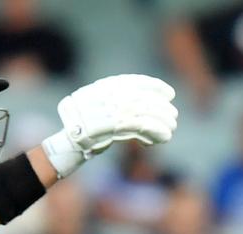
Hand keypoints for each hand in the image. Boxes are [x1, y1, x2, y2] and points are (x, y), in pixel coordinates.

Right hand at [41, 74, 177, 177]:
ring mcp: (104, 110)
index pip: (131, 82)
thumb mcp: (101, 108)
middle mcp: (102, 96)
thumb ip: (119, 102)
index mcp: (101, 88)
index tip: (169, 93)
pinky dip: (155, 131)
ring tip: (172, 127)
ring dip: (161, 120)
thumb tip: (152, 101)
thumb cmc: (87, 128)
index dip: (153, 86)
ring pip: (141, 112)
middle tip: (173, 114)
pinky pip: (138, 127)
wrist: (69, 143)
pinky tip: (165, 136)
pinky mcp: (108, 128)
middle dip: (160, 106)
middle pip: (139, 97)